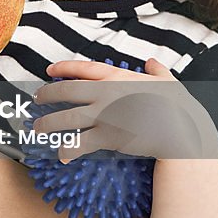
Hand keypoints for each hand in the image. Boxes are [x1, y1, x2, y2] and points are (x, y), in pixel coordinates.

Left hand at [34, 59, 217, 161]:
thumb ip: (158, 71)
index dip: (63, 68)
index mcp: (118, 77)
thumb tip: (153, 62)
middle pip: (67, 91)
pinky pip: (82, 143)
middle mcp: (106, 93)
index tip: (49, 70)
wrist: (181, 129)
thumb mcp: (168, 81)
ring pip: (67, 118)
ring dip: (48, 124)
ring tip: (37, 130)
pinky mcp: (108, 136)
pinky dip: (69, 150)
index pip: (84, 68)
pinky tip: (61, 155)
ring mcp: (105, 114)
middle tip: (36, 99)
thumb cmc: (177, 105)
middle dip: (47, 95)